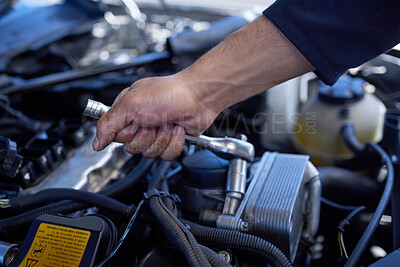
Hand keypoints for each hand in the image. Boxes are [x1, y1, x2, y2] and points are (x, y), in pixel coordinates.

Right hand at [92, 73, 218, 159]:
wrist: (198, 97)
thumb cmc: (168, 93)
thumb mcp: (130, 104)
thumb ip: (108, 124)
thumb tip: (95, 142)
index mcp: (127, 112)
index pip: (116, 137)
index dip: (126, 133)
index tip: (135, 122)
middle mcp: (140, 123)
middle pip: (133, 148)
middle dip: (146, 136)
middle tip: (153, 121)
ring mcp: (156, 133)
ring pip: (150, 153)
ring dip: (162, 138)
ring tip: (167, 122)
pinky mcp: (171, 141)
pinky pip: (166, 155)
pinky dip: (174, 143)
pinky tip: (177, 129)